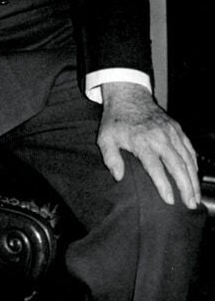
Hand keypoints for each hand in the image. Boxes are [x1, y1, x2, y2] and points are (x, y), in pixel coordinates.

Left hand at [98, 82, 199, 207]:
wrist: (128, 96)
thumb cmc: (116, 120)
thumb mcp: (105, 138)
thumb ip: (110, 158)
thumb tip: (118, 176)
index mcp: (142, 141)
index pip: (155, 167)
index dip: (164, 185)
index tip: (170, 200)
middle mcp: (159, 137)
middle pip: (177, 166)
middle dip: (186, 187)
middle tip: (190, 204)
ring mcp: (171, 132)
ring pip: (187, 159)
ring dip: (193, 179)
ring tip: (195, 197)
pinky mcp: (177, 129)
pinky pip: (190, 149)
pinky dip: (194, 164)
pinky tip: (195, 176)